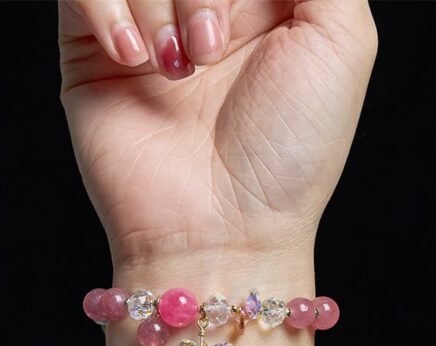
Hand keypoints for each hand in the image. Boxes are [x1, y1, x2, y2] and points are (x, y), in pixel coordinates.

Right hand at [59, 0, 376, 279]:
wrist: (225, 232)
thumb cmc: (289, 152)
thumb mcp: (340, 40)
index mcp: (263, 2)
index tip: (236, 25)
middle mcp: (202, 9)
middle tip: (210, 49)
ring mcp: (147, 30)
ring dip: (163, 3)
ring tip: (182, 69)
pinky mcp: (94, 56)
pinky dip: (107, 9)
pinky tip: (136, 60)